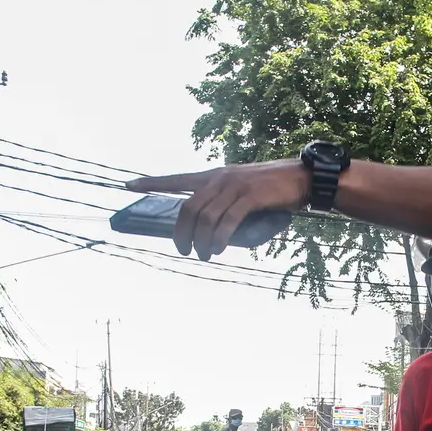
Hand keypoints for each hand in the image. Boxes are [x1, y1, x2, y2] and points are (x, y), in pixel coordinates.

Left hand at [125, 159, 309, 260]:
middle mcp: (220, 179)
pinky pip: (228, 220)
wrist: (302, 178)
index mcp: (214, 176)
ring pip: (206, 216)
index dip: (152, 183)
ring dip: (202, 240)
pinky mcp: (250, 197)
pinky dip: (220, 237)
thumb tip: (217, 227)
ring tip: (204, 255)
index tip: (129, 186)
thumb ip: (227, 201)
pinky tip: (219, 248)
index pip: (177, 178)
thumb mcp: (243, 188)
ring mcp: (235, 187)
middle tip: (184, 250)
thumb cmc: (274, 187)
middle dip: (181, 232)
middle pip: (189, 207)